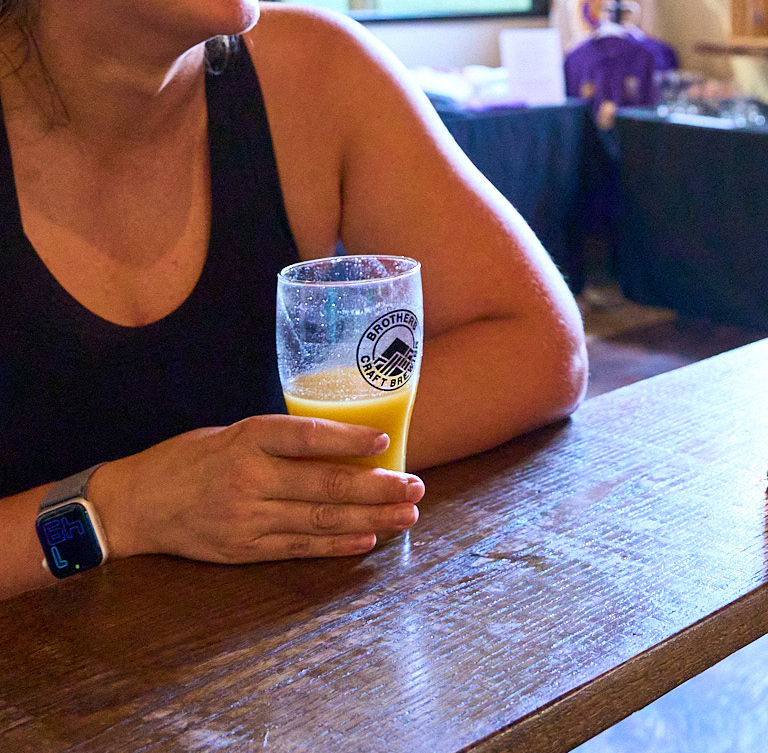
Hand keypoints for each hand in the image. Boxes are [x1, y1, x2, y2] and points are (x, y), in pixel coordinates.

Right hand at [89, 416, 424, 563]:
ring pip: (319, 520)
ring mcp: (246, 519)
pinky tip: (369, 540)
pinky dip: (337, 546)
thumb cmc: (191, 458)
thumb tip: (345, 443)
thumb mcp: (234, 432)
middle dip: (377, 488)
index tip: (385, 443)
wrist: (136, 504)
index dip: (348, 440)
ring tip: (407, 515)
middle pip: (324, 485)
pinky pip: (298, 548)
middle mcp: (249, 479)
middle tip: (416, 487)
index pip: (307, 437)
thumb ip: (281, 440)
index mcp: (248, 439)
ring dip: (370, 519)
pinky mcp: (243, 549)